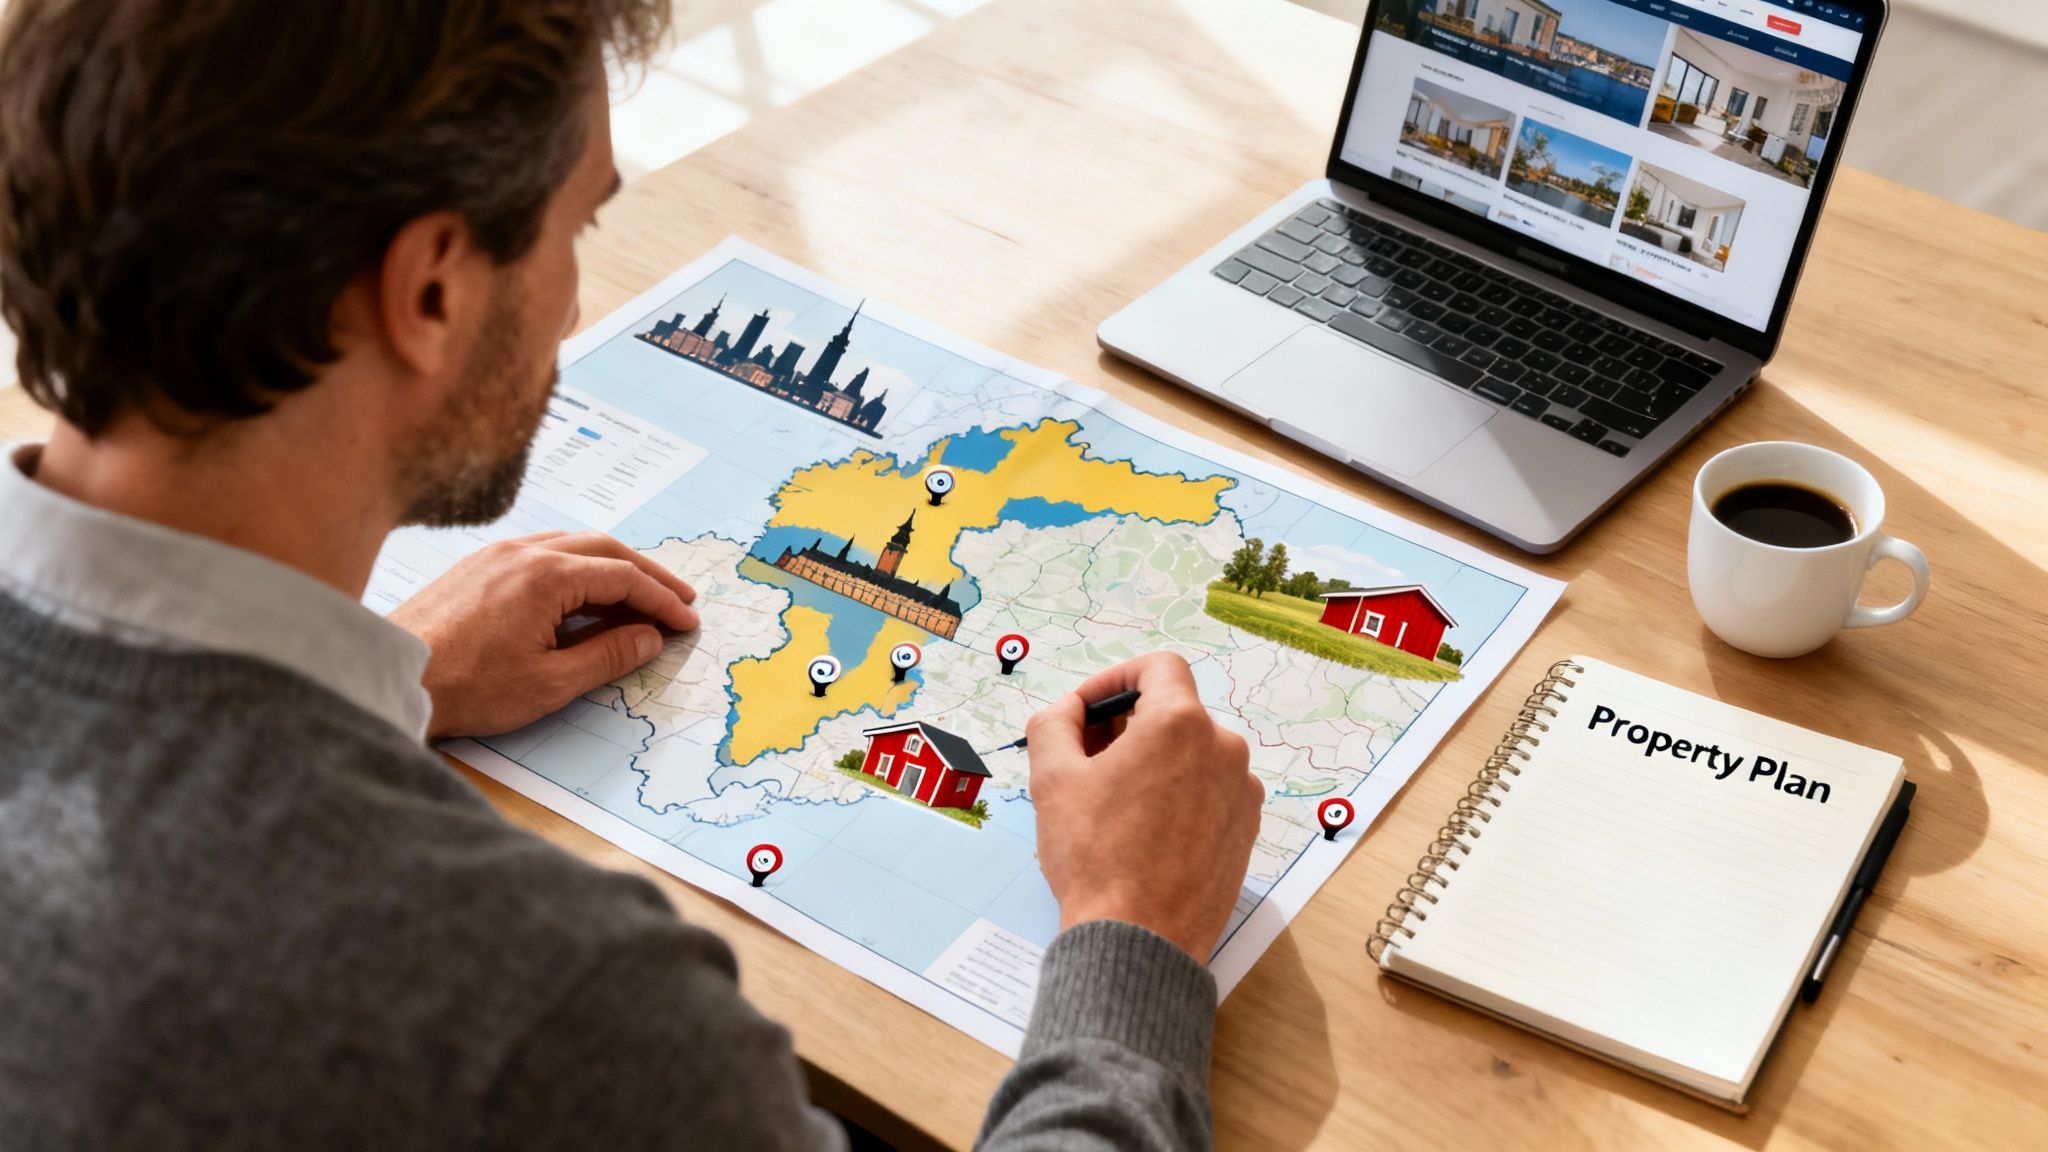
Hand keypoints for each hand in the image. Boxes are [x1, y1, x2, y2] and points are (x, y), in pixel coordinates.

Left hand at [390, 531, 698, 740]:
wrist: (389, 677)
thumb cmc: (464, 686)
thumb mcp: (549, 683)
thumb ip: (607, 656)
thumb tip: (648, 638)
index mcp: (546, 576)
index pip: (624, 577)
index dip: (661, 600)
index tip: (685, 621)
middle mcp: (524, 552)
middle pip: (605, 549)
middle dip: (647, 574)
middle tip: (678, 599)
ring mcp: (497, 554)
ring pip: (572, 545)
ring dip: (612, 566)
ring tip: (637, 596)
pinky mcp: (478, 565)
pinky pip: (542, 552)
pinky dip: (576, 567)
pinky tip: (582, 594)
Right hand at [1027, 652, 1262, 961]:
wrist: (1140, 940)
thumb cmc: (1096, 858)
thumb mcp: (1053, 779)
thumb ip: (1054, 723)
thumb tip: (1067, 711)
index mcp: (1180, 724)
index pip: (1158, 667)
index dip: (1116, 678)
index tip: (1089, 709)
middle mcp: (1223, 748)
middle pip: (1173, 712)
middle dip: (1126, 726)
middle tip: (1084, 759)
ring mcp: (1242, 791)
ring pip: (1192, 753)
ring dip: (1153, 762)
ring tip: (1111, 801)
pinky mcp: (1247, 829)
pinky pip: (1209, 791)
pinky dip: (1178, 794)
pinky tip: (1143, 828)